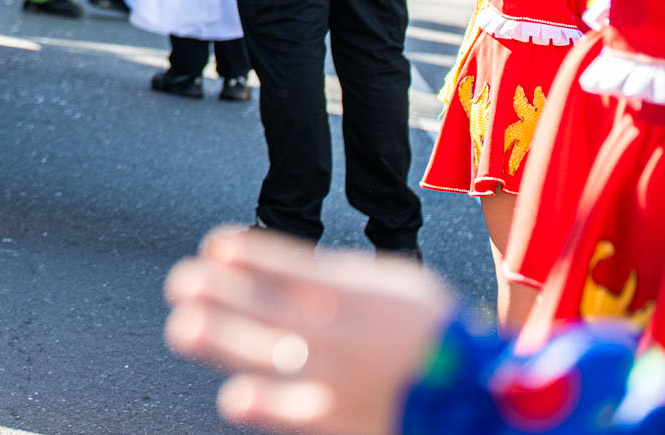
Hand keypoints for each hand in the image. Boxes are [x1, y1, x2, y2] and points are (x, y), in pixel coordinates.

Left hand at [165, 227, 457, 434]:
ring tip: (186, 327)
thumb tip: (288, 269)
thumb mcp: (397, 285)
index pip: (286, 265)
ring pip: (264, 355)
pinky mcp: (337, 423)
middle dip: (216, 290)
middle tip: (182, 284)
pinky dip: (258, 404)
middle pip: (263, 305)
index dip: (246, 254)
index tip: (215, 247)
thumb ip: (343, 276)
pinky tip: (235, 397)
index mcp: (356, 293)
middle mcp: (341, 333)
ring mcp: (337, 380)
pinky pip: (287, 414)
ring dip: (219, 339)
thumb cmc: (437, 340)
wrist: (482, 402)